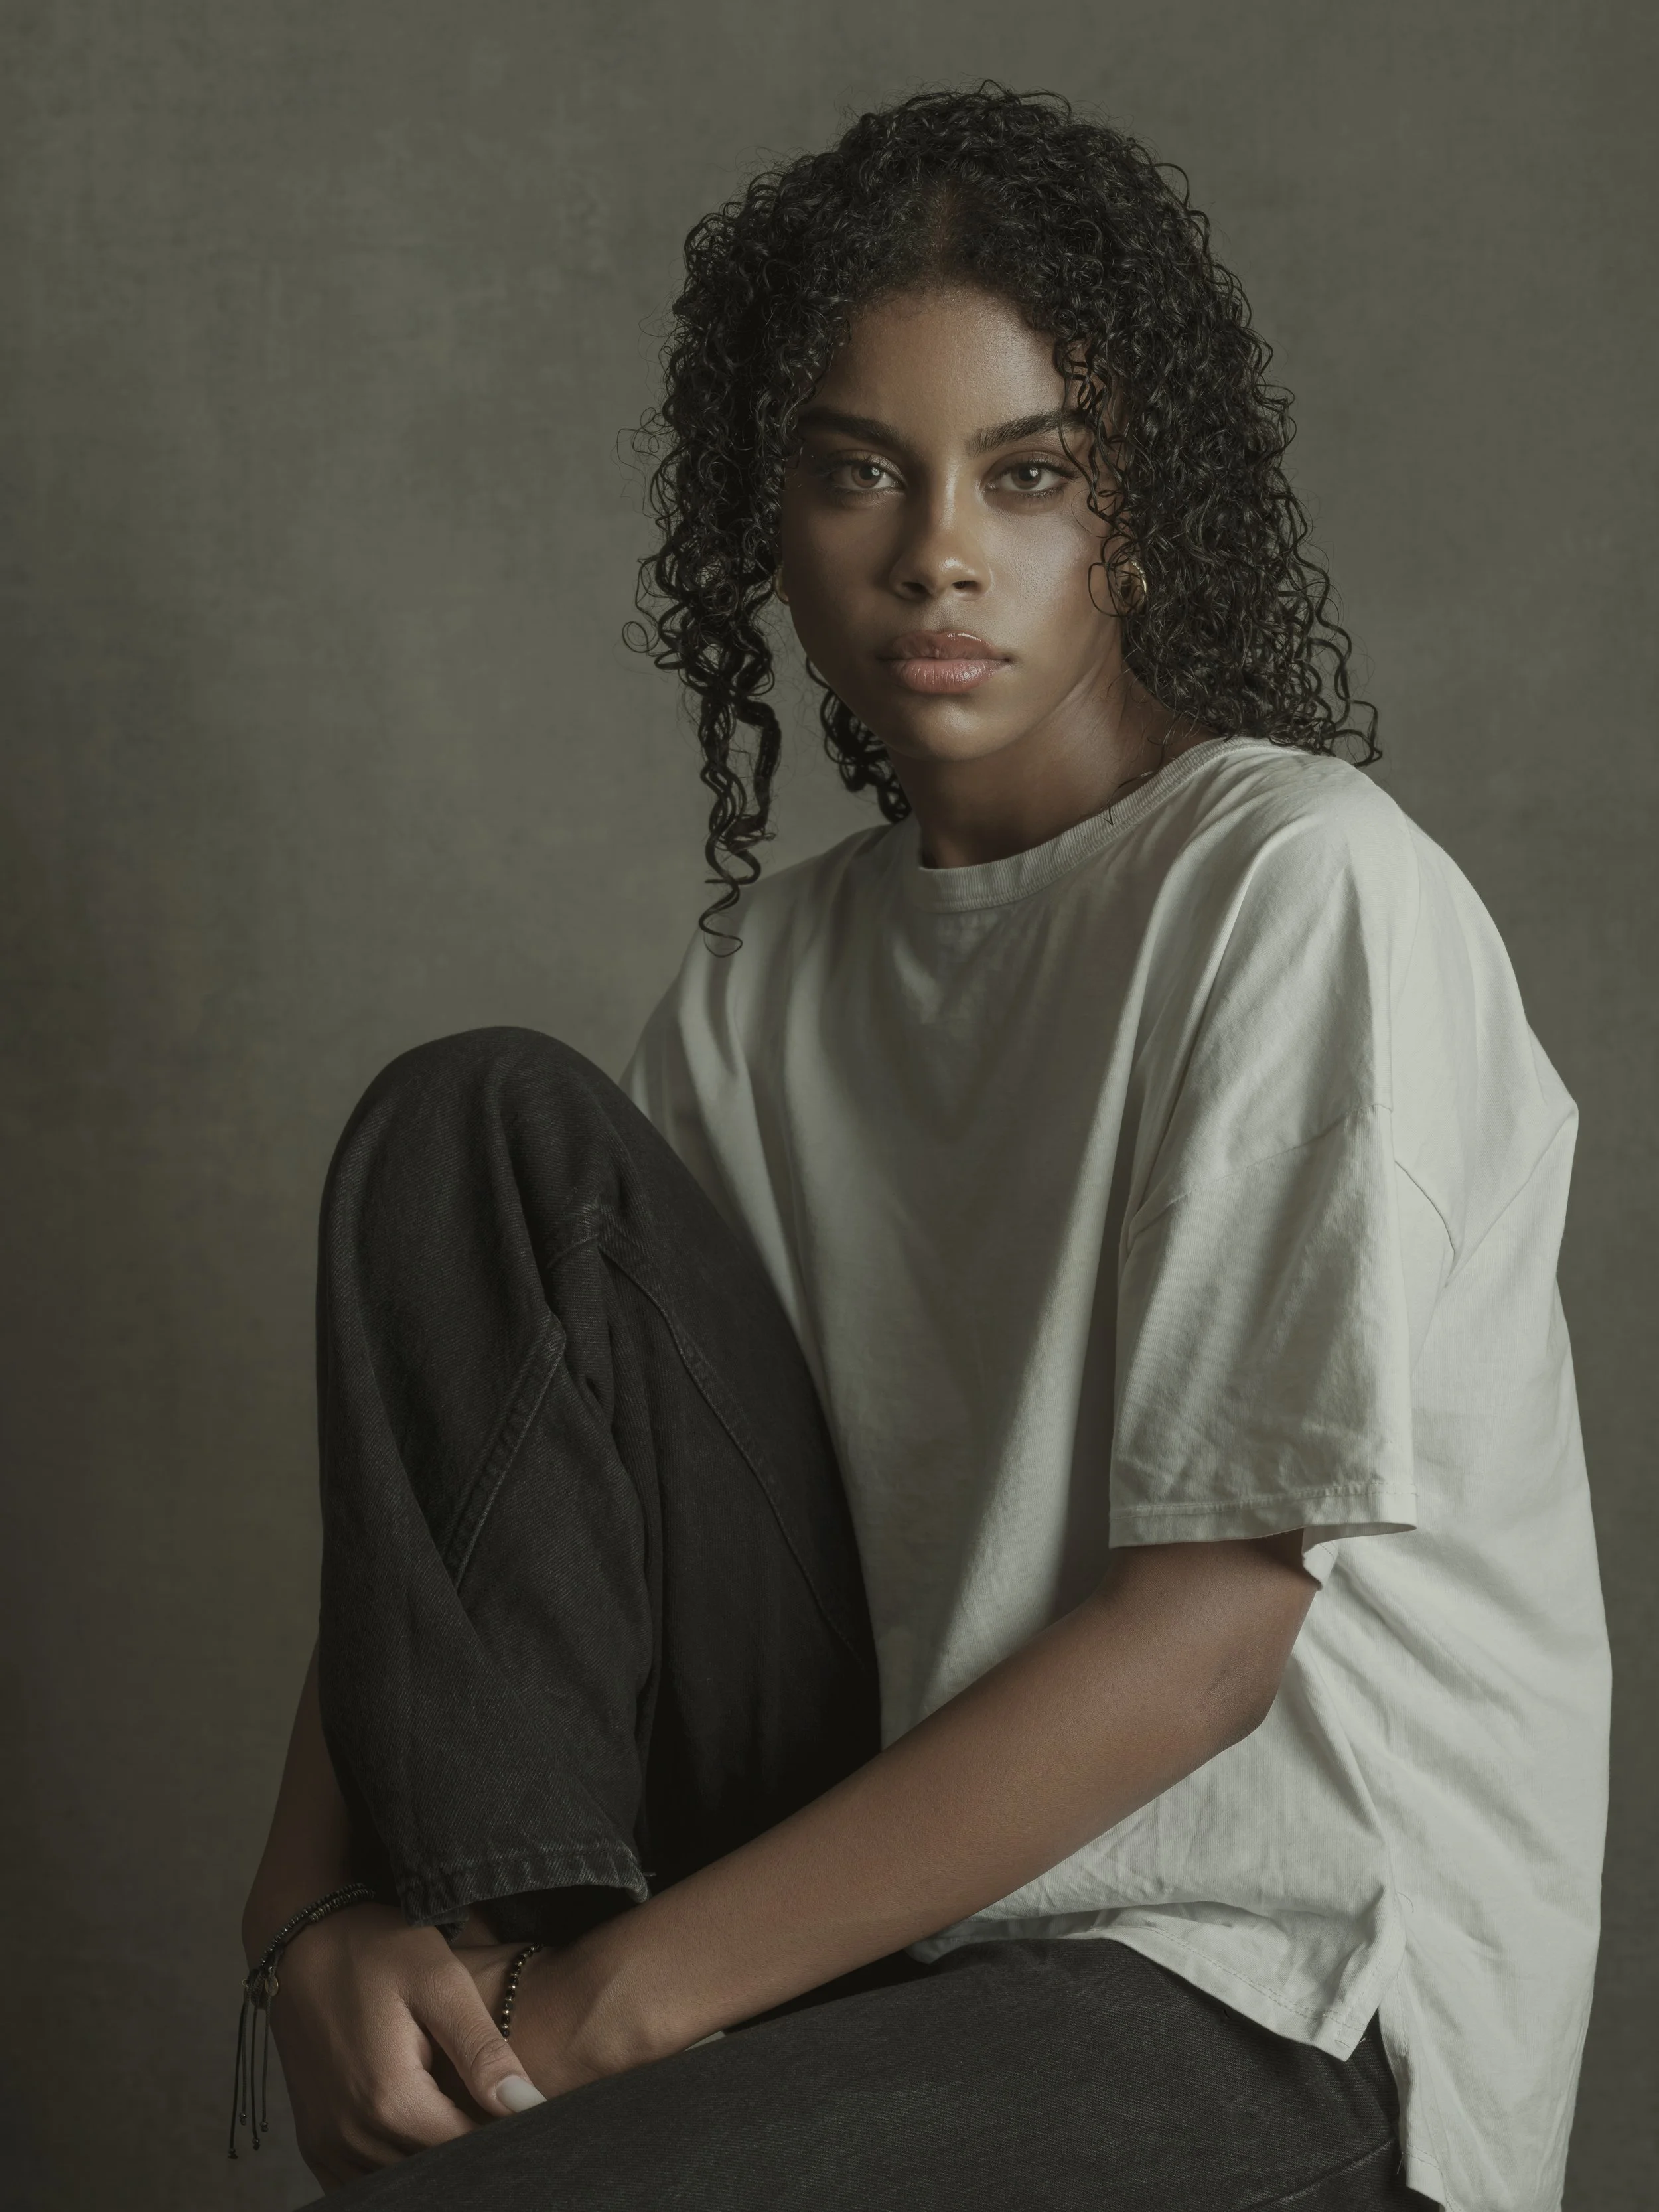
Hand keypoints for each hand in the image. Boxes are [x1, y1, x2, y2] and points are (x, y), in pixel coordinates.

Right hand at [266, 1902, 544, 2189]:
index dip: (505, 2135)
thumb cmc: (375, 1951)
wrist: (301, 1939)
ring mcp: (328, 2144)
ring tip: (456, 2105)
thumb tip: (528, 2106)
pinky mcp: (315, 2141)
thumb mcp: (440, 1982)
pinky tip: (417, 2125)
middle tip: (489, 2101)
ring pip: (400, 2178)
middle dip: (469, 2143)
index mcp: (393, 2102)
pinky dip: (395, 2164)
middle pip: (436, 2171)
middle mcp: (354, 2137)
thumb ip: (483, 2050)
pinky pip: (361, 2180)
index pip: (469, 2150)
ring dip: (433, 2154)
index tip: (522, 2109)